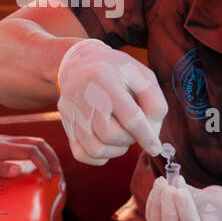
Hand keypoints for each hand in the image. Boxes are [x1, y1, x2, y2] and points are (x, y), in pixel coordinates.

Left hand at [0, 133, 62, 182]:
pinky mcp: (0, 143)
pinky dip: (37, 152)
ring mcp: (3, 140)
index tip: (48, 178)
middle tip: (57, 173)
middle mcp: (4, 141)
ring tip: (51, 168)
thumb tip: (19, 169)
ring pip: (33, 141)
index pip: (32, 152)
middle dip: (51, 158)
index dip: (44, 164)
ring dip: (46, 154)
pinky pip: (25, 144)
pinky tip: (35, 163)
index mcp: (1, 148)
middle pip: (38, 143)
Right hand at [56, 39, 166, 165]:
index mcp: (106, 78)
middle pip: (111, 135)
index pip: (131, 118)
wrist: (80, 63)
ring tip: (123, 136)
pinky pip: (81, 154)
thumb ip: (155, 103)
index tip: (155, 147)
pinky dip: (100, 157)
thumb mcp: (142, 76)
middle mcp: (83, 95)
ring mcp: (71, 111)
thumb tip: (153, 135)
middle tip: (135, 130)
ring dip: (117, 150)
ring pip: (96, 149)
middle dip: (130, 139)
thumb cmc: (118, 71)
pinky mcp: (65, 122)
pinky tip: (109, 145)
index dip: (147, 137)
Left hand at [146, 175, 221, 220]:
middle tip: (168, 186)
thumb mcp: (218, 203)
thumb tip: (173, 183)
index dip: (185, 213)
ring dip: (157, 204)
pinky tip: (158, 188)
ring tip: (162, 181)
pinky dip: (153, 205)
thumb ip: (195, 196)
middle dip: (168, 209)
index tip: (180, 191)